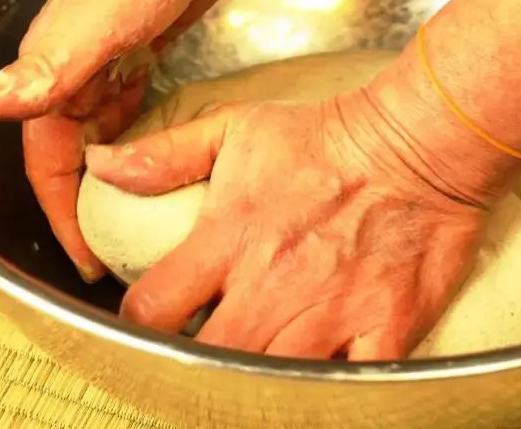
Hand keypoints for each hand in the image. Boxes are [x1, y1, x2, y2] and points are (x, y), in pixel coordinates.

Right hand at [0, 0, 258, 279]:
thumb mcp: (102, 16)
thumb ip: (48, 67)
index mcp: (57, 66)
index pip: (49, 158)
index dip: (63, 211)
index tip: (86, 258)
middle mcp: (80, 62)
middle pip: (74, 148)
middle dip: (89, 201)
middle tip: (121, 246)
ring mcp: (118, 48)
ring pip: (105, 124)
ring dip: (117, 168)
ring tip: (145, 213)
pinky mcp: (153, 34)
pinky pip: (138, 96)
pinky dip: (143, 126)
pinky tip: (165, 146)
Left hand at [83, 90, 488, 358]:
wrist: (419, 141)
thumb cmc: (327, 134)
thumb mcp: (237, 128)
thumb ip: (165, 155)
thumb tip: (101, 166)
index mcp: (229, 238)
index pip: (152, 309)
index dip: (140, 324)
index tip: (152, 321)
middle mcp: (273, 285)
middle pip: (205, 361)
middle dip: (191, 367)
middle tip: (198, 357)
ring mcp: (331, 314)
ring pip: (270, 385)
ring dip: (255, 385)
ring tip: (251, 372)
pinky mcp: (386, 329)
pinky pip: (349, 388)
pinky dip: (330, 394)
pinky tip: (318, 380)